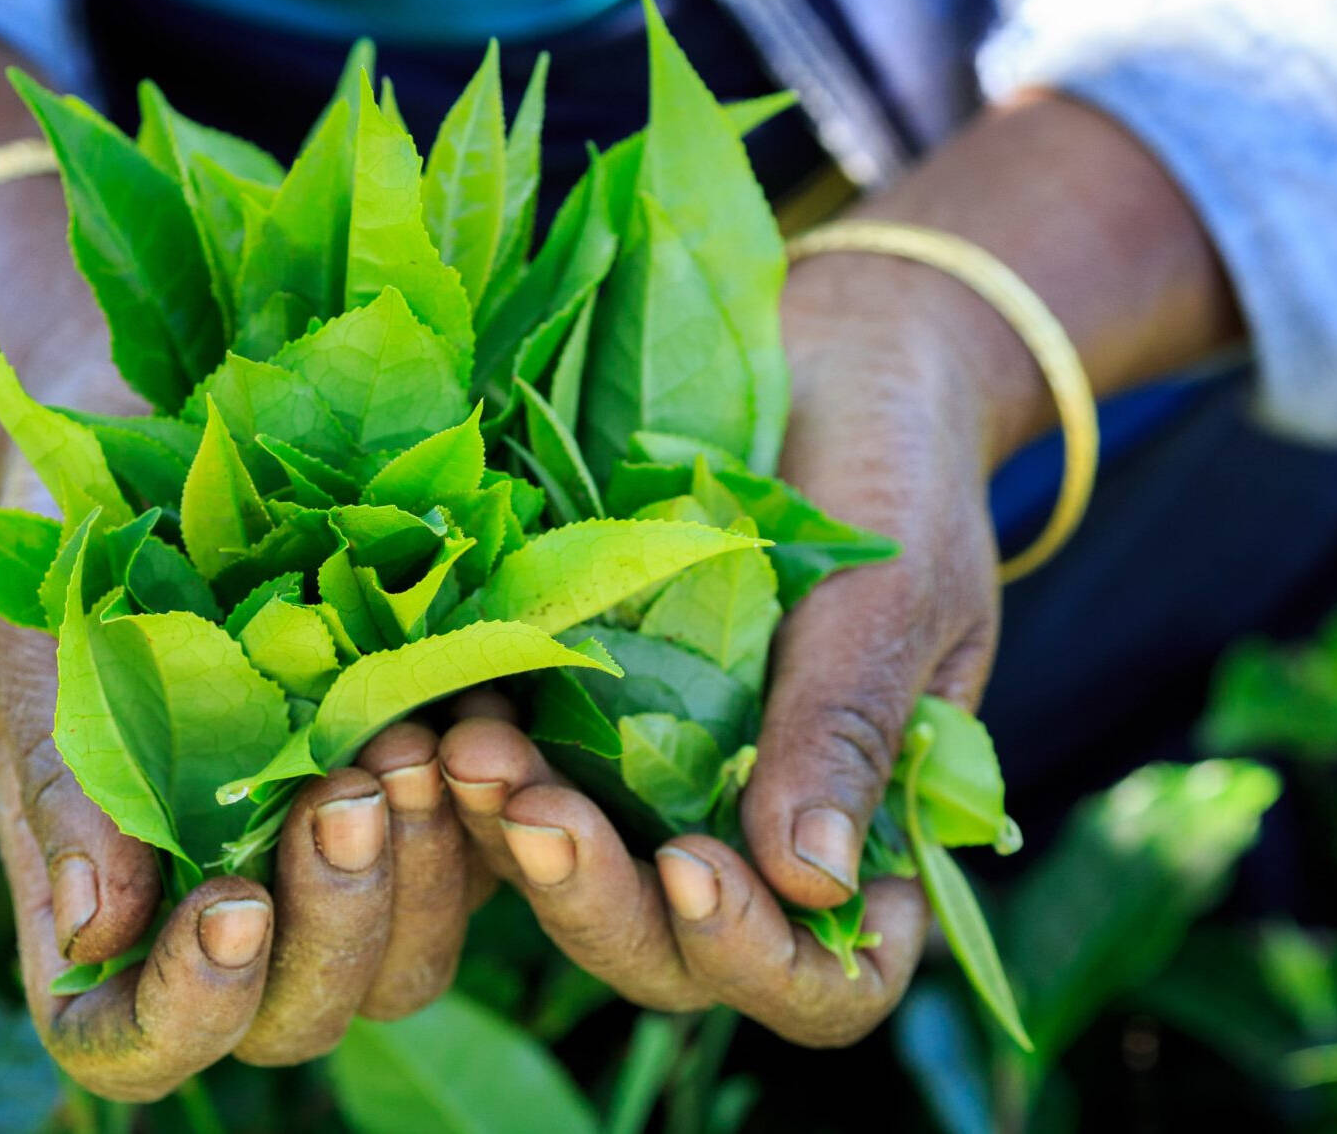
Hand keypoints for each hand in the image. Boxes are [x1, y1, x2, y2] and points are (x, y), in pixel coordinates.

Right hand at [0, 453, 483, 1099]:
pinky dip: (487, 815)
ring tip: (409, 744)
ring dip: (422, 875)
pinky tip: (477, 724)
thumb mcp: (34, 657)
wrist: (162, 472)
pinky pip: (483, 870)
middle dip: (334, 923)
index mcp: (109, 921)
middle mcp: (231, 926)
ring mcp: (336, 879)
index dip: (188, 1011)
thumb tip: (95, 931)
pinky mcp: (427, 819)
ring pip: (405, 968)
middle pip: (297, 1019)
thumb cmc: (69, 572)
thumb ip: (60, 787)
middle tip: (344, 793)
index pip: (140, 1042)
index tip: (231, 903)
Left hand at [438, 253, 1007, 1043]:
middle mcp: (753, 837)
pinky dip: (480, 771)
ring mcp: (660, 788)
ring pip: (582, 882)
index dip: (758, 956)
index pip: (824, 976)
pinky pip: (525, 783)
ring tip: (466, 750)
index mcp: (867, 835)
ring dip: (519, 840)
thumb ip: (846, 732)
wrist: (832, 359)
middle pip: (675, 953)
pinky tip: (437, 713)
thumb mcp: (894, 597)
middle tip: (533, 811)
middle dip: (598, 901)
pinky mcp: (581, 722)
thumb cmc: (898, 474)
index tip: (695, 866)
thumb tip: (812, 881)